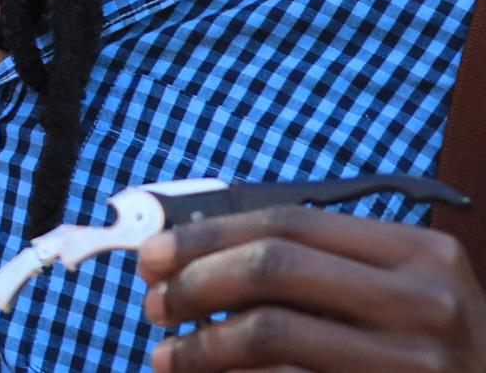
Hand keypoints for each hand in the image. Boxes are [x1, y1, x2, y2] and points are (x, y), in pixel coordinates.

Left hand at [140, 206, 485, 369]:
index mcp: (419, 254)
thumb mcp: (393, 295)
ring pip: (271, 332)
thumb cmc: (427, 353)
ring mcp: (417, 362)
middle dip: (195, 283)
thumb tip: (194, 255)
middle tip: (153, 304)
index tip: (153, 254)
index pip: (288, 223)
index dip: (207, 235)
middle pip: (274, 268)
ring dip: (201, 344)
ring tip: (170, 355)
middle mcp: (426, 301)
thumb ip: (315, 267)